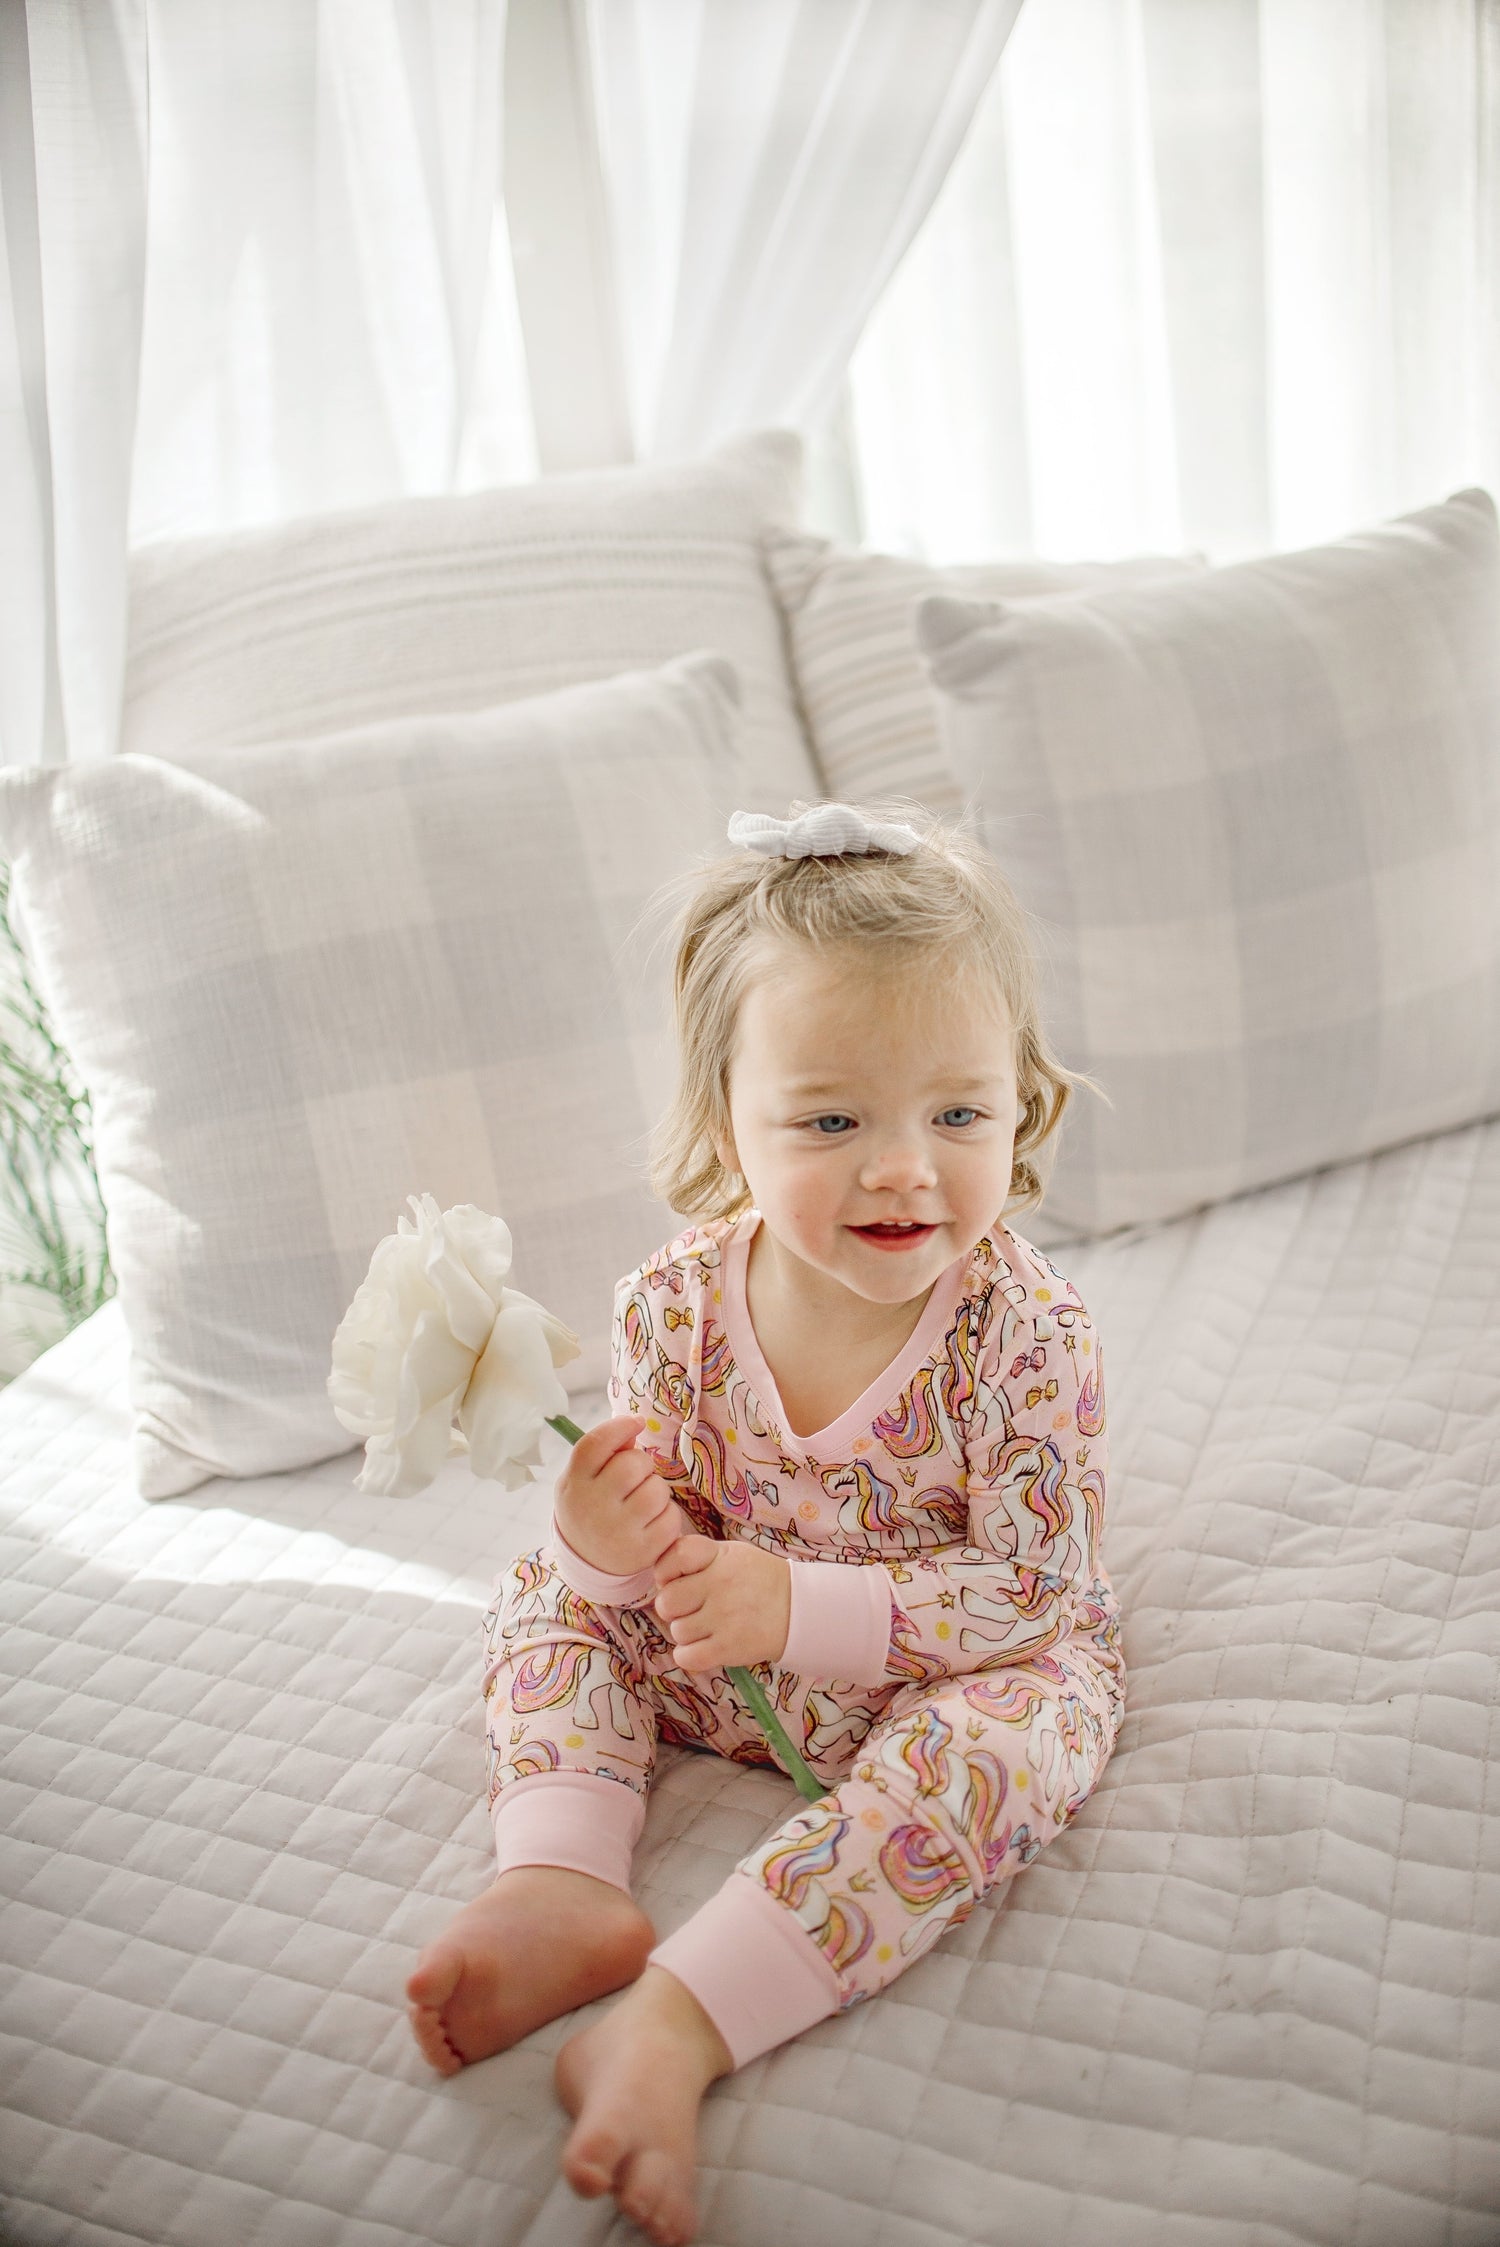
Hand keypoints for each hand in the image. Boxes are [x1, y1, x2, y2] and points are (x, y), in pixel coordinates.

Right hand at [554, 1415, 688, 1576]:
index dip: (620, 1426)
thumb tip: (634, 1425)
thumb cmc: (591, 1506)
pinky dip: (667, 1515)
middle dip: (642, 1464)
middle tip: (635, 1477)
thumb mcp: (584, 1478)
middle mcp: (593, 1507)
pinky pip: (671, 1517)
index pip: (594, 1444)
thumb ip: (605, 1451)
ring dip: (656, 1490)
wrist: (587, 1560)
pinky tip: (651, 1522)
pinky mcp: (641, 1551)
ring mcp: (617, 1531)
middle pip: (633, 1464)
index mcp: (575, 1483)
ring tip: (642, 1501)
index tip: (635, 1423)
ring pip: (657, 1490)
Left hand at [652, 1533, 791, 1671]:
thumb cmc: (758, 1580)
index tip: (675, 1579)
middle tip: (692, 1608)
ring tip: (708, 1626)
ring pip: (677, 1631)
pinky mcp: (728, 1648)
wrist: (800, 1610)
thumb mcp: (731, 1554)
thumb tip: (658, 1572)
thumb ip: (697, 1556)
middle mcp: (720, 1585)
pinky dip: (690, 1655)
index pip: (675, 1556)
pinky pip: (685, 1657)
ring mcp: (724, 1618)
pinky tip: (705, 1646)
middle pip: (666, 1602)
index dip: (666, 1571)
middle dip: (674, 1608)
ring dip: (687, 1633)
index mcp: (719, 1557)